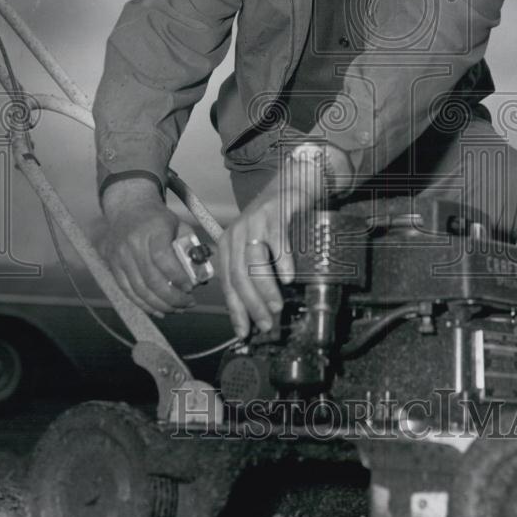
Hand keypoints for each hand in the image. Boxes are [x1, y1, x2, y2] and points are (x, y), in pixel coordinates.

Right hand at [102, 178, 195, 315]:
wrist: (128, 208)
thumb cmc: (158, 219)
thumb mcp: (178, 225)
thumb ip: (190, 247)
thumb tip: (202, 273)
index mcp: (152, 231)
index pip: (163, 259)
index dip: (177, 277)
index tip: (190, 288)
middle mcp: (133, 244)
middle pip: (151, 279)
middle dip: (172, 297)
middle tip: (188, 303)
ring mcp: (120, 256)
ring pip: (139, 289)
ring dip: (159, 305)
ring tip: (177, 309)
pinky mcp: (112, 265)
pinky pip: (127, 291)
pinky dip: (143, 304)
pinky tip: (158, 310)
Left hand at [214, 176, 295, 337]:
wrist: (289, 185)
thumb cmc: (274, 222)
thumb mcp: (255, 245)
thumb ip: (252, 271)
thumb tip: (258, 311)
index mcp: (227, 245)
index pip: (227, 283)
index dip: (235, 309)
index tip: (244, 331)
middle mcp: (236, 233)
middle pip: (239, 275)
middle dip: (251, 304)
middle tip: (265, 324)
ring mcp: (256, 222)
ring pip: (254, 261)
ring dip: (265, 288)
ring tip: (276, 307)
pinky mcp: (276, 213)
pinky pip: (277, 240)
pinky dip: (282, 261)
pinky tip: (288, 277)